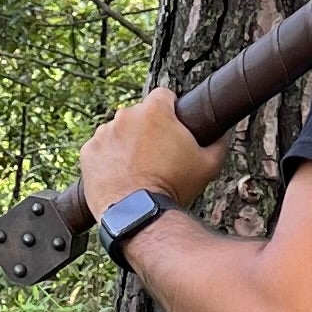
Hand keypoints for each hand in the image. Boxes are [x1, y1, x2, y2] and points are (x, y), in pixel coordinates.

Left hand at [80, 86, 216, 216]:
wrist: (137, 215)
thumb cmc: (173, 188)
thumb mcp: (208, 165)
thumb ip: (218, 142)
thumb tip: (223, 132)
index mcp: (155, 111)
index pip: (164, 96)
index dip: (171, 111)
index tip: (173, 127)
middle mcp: (126, 116)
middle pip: (139, 114)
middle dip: (147, 129)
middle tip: (157, 155)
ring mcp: (103, 133)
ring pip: (118, 131)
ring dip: (126, 143)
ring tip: (137, 168)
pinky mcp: (88, 152)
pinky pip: (100, 149)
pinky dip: (108, 159)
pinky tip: (120, 175)